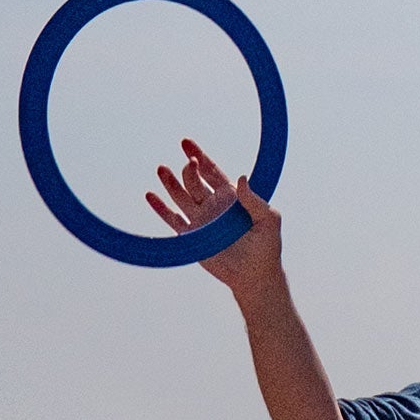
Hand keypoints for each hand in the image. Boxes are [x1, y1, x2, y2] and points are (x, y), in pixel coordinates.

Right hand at [146, 138, 282, 296]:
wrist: (254, 276)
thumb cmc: (266, 247)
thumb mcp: (268, 220)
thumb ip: (254, 200)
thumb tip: (241, 178)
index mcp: (231, 197)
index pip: (211, 171)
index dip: (200, 157)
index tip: (187, 144)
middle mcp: (213, 205)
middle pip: (194, 181)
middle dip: (188, 170)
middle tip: (188, 162)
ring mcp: (200, 220)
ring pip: (180, 196)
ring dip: (170, 183)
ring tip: (161, 169)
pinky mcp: (191, 236)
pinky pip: (172, 219)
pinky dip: (160, 208)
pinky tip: (150, 196)